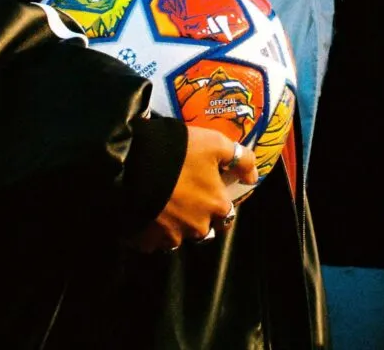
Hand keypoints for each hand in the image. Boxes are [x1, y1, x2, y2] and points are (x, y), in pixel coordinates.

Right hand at [134, 128, 256, 252]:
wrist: (130, 164)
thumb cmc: (178, 152)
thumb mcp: (215, 143)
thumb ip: (241, 159)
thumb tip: (253, 178)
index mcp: (216, 207)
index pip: (227, 214)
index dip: (218, 201)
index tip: (208, 191)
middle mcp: (197, 228)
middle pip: (203, 228)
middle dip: (197, 217)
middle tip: (185, 197)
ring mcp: (171, 237)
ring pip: (178, 236)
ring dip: (175, 225)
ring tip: (163, 205)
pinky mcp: (146, 241)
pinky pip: (152, 241)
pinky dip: (152, 230)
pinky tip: (146, 212)